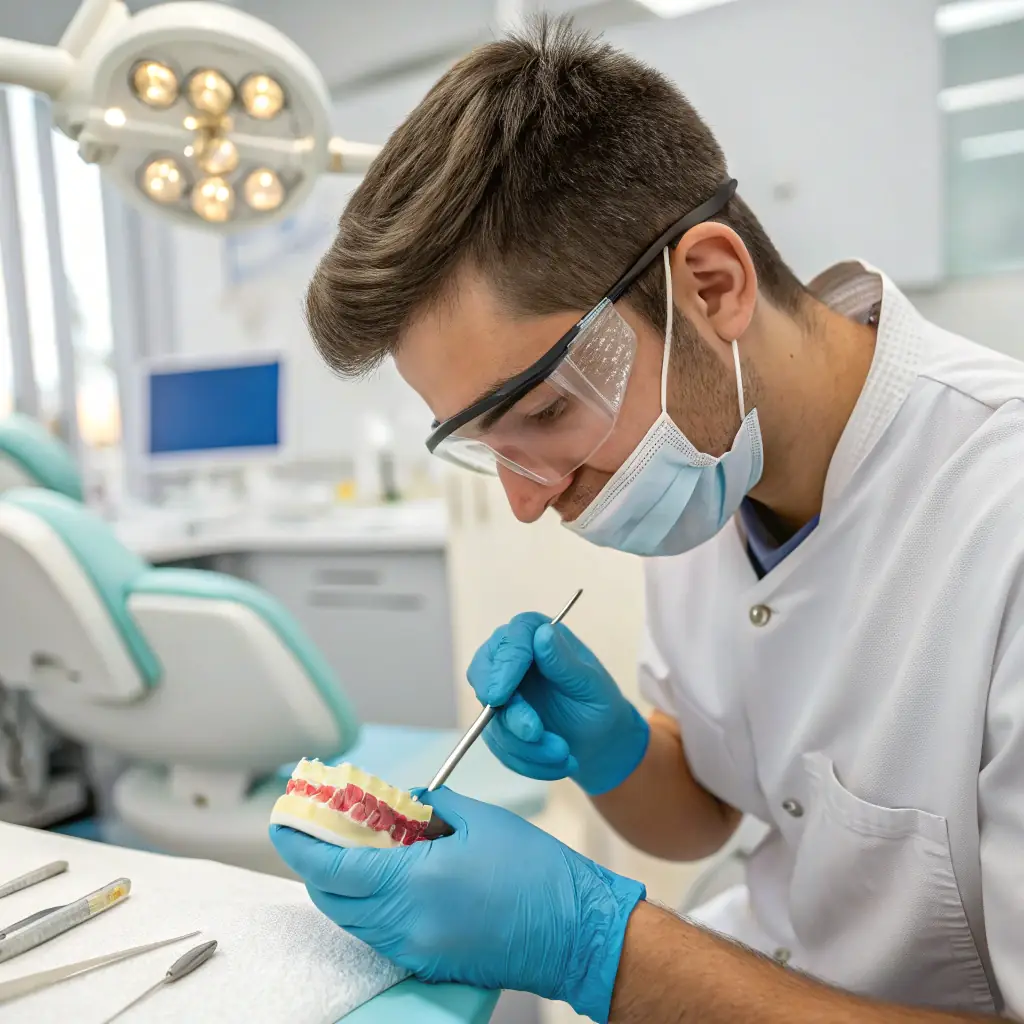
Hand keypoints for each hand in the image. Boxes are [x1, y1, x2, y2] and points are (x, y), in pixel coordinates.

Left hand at [270, 787, 644, 1022]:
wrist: (575, 931)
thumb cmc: (535, 872)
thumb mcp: (481, 819)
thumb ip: (432, 807)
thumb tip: (406, 804)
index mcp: (415, 883)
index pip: (334, 868)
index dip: (301, 845)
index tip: (282, 823)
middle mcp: (406, 925)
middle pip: (334, 899)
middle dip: (316, 864)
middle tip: (318, 830)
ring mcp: (416, 950)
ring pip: (354, 919)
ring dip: (343, 885)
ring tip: (353, 848)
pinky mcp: (430, 964)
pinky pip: (380, 934)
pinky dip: (369, 905)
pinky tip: (386, 876)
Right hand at [468, 614, 649, 794]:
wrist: (599, 743)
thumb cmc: (599, 705)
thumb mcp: (591, 685)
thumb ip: (565, 662)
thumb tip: (542, 633)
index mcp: (536, 636)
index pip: (510, 639)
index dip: (503, 664)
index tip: (501, 695)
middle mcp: (512, 659)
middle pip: (483, 671)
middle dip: (506, 709)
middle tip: (532, 732)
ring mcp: (501, 692)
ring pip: (491, 717)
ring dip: (525, 744)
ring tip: (564, 754)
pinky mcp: (497, 723)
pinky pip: (499, 744)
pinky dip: (526, 760)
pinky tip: (557, 763)